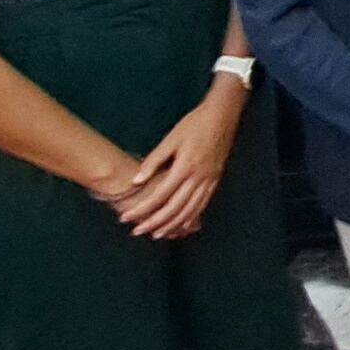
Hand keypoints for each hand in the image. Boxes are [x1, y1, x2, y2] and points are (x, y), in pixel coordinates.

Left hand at [102, 79, 247, 238]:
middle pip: (173, 209)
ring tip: (157, 234)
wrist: (222, 116)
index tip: (126, 217)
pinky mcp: (215, 180)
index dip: (141, 209)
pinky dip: (191, 217)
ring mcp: (209, 180)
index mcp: (184, 167)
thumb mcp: (171, 139)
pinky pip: (203, 204)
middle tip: (137, 232)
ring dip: (172, 225)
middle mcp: (198, 178)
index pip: (159, 196)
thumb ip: (153, 161)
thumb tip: (136, 181)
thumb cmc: (194, 124)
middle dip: (154, 223)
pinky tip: (182, 224)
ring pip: (189, 211)